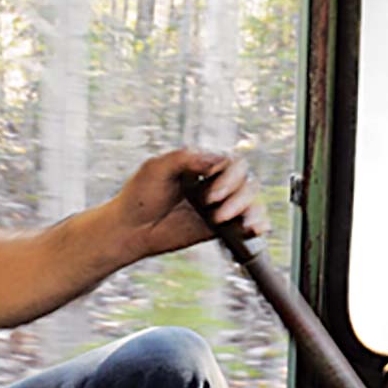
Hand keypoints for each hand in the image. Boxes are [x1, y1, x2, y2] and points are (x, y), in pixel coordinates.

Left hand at [112, 148, 268, 260]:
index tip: (208, 186)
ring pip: (251, 201)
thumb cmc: (139, 196)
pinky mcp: (220, 228)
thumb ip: (185, 158)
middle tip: (210, 204)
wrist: (130, 229)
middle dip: (234, 194)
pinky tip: (254, 229)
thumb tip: (215, 161)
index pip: (231, 162)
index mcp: (201, 165)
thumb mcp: (156, 167)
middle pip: (246, 181)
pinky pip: (248, 223)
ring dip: (246, 209)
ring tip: (221, 220)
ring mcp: (219, 206)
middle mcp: (214, 184)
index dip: (227, 174)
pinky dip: (258, 224)